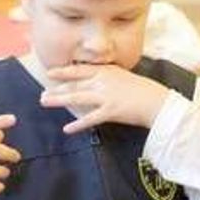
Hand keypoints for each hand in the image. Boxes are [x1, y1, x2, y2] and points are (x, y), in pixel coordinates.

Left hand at [40, 64, 169, 133]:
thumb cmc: (142, 89)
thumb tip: (93, 82)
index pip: (80, 70)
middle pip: (74, 84)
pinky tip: (67, 129)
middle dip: (57, 89)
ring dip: (59, 100)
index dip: (63, 71)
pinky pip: (90, 118)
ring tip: (44, 102)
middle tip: (42, 94)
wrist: (157, 101)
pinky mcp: (111, 111)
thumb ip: (107, 78)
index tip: (50, 73)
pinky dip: (78, 124)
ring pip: (77, 97)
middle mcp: (103, 81)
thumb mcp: (122, 77)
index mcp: (106, 71)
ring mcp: (106, 95)